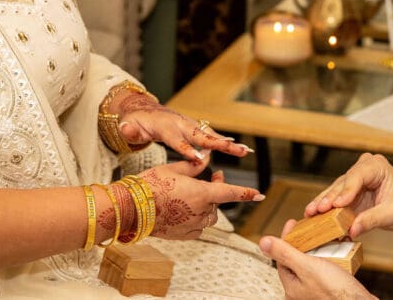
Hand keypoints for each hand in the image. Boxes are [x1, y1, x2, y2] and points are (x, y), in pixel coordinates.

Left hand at [114, 91, 252, 161]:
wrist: (144, 110)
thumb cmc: (137, 123)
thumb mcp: (129, 126)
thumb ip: (129, 130)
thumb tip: (125, 128)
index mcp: (165, 127)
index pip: (177, 141)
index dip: (187, 149)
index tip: (200, 159)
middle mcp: (181, 124)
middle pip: (201, 136)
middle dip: (219, 144)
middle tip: (236, 150)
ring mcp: (189, 125)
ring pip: (210, 135)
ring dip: (227, 143)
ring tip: (245, 150)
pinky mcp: (194, 128)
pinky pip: (211, 136)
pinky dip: (225, 141)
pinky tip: (239, 148)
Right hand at [138, 157, 263, 239]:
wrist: (132, 208)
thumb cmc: (150, 184)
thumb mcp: (173, 168)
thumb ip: (193, 165)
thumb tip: (205, 158)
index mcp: (202, 193)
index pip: (231, 193)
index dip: (247, 193)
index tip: (260, 195)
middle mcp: (200, 211)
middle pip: (217, 203)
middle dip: (216, 192)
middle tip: (210, 178)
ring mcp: (192, 225)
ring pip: (208, 217)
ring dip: (205, 206)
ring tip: (190, 195)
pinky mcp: (183, 235)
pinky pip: (197, 228)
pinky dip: (195, 219)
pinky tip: (183, 210)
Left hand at [259, 220, 373, 299]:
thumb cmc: (336, 292)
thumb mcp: (307, 266)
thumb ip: (285, 253)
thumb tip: (264, 242)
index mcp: (291, 287)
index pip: (282, 257)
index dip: (286, 238)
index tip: (292, 223)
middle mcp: (301, 291)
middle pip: (296, 260)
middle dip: (303, 243)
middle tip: (309, 231)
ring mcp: (315, 291)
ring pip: (311, 264)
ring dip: (318, 250)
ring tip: (325, 240)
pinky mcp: (329, 290)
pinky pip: (325, 270)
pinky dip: (330, 259)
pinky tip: (337, 252)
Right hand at [304, 153, 392, 237]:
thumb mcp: (392, 215)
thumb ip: (372, 220)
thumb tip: (352, 229)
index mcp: (377, 166)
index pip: (357, 177)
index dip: (346, 192)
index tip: (336, 205)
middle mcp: (364, 167)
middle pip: (343, 183)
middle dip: (330, 198)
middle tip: (317, 210)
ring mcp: (355, 177)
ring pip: (336, 189)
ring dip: (324, 202)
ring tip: (310, 212)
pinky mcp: (350, 189)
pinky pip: (337, 197)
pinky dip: (327, 207)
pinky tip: (314, 214)